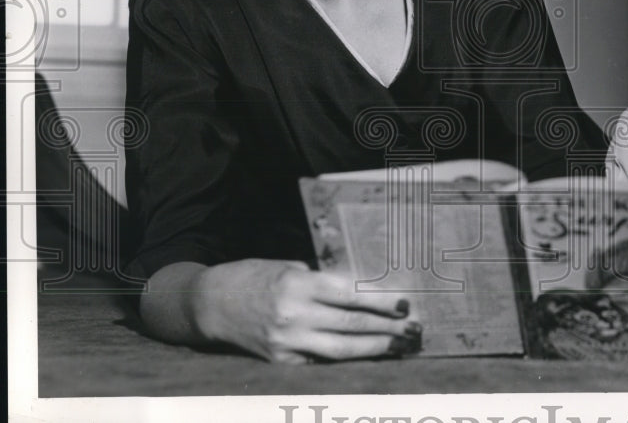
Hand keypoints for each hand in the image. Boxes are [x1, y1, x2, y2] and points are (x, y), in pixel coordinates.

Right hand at [192, 259, 420, 363]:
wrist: (212, 304)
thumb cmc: (255, 277)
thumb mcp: (290, 267)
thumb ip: (322, 279)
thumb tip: (363, 288)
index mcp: (298, 285)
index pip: (349, 295)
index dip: (380, 301)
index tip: (404, 303)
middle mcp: (293, 316)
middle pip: (351, 325)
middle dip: (387, 328)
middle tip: (413, 329)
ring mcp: (287, 343)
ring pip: (341, 350)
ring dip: (374, 349)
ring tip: (399, 346)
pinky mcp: (280, 362)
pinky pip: (320, 362)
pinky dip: (345, 360)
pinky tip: (368, 356)